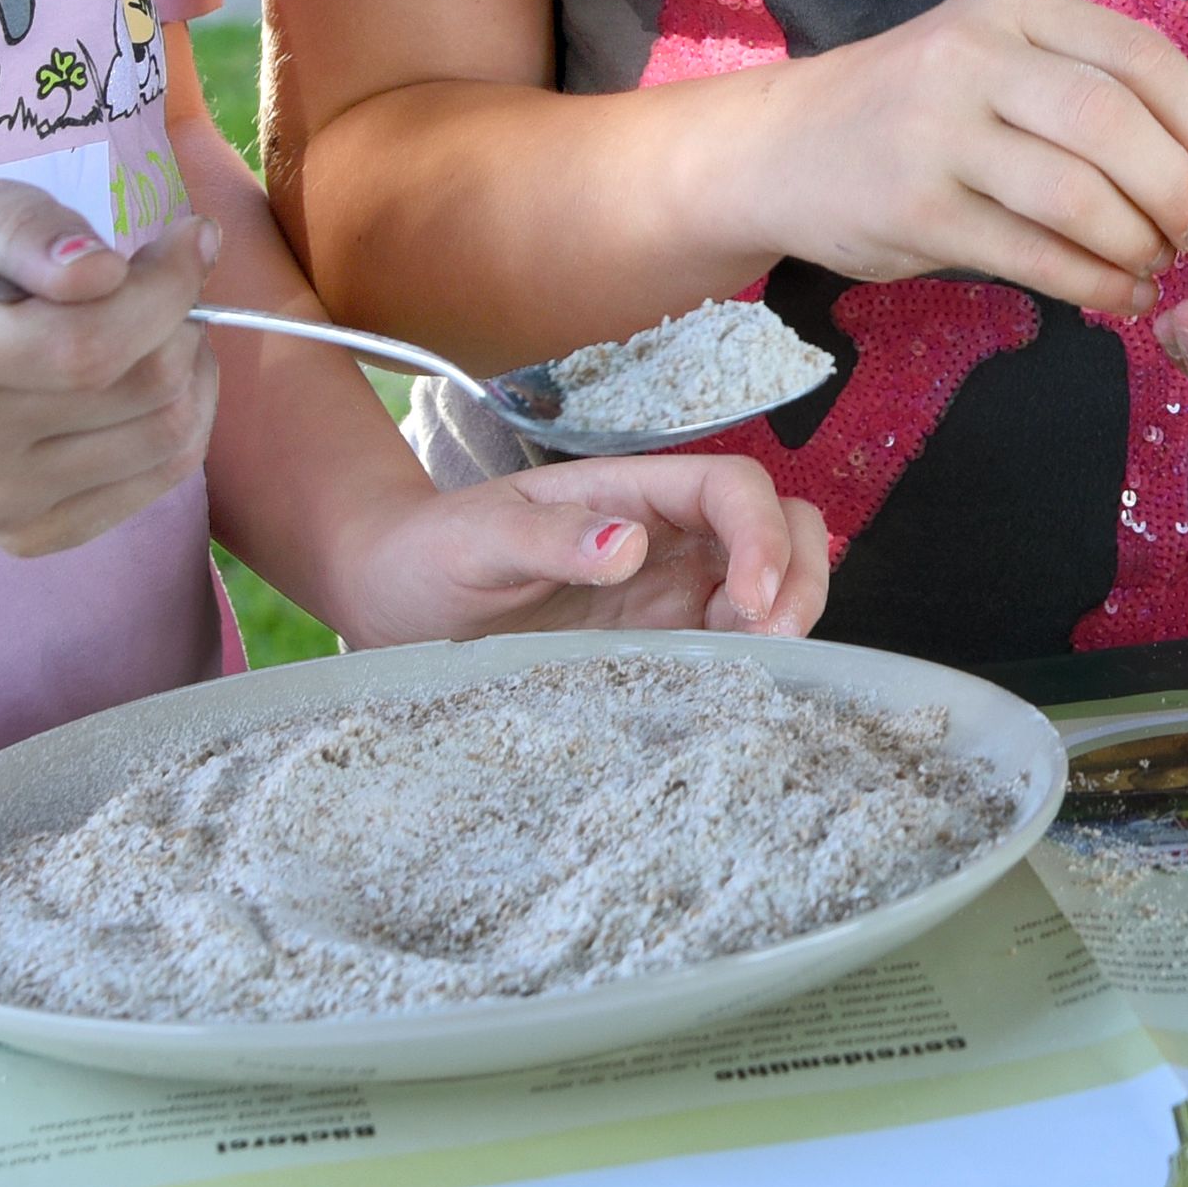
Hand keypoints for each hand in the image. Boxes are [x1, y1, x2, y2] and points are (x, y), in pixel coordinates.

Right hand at [0, 178, 220, 555]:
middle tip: (162, 285)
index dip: (168, 288)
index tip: (189, 239)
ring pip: (166, 441)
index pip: (87, 345)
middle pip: (140, 392)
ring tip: (157, 331)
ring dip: (193, 372)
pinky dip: (182, 423)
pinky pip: (156, 483)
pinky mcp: (23, 534)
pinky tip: (144, 384)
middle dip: (182, 321)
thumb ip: (32, 230)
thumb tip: (100, 270)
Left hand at [330, 451, 833, 647]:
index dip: (761, 533)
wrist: (388, 598)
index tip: (752, 597)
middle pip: (778, 526)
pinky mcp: (654, 647)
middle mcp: (664, 538)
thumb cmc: (427, 553)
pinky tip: (726, 696)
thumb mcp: (474, 539)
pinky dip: (750, 665)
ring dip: (786, 619)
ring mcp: (665, 594)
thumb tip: (627, 544)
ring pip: (770, 586)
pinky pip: (727, 648)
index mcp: (632, 492)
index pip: (731, 489)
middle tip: (775, 639)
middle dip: (799, 573)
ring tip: (753, 671)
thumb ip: (548, 537)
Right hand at [738, 0, 1187, 318]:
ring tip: (1155, 266)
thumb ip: (1083, 83)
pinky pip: (1031, 255)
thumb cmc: (914, 106)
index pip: (1142, 55)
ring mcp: (938, 132)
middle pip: (1114, 123)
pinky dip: (1091, 283)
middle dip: (1178, 189)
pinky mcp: (914, 209)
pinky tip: (1116, 296)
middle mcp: (975, 55)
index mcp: (1014, 5)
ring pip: (1077, 195)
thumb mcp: (993, 54)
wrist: (778, 148)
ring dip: (1136, 243)